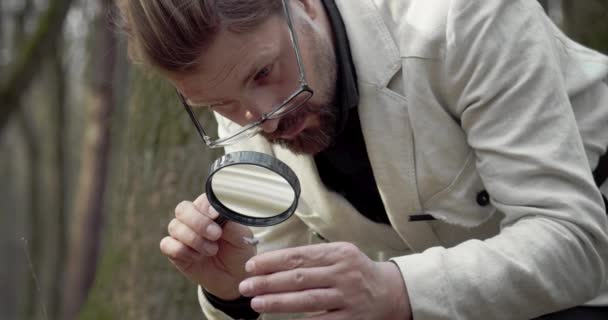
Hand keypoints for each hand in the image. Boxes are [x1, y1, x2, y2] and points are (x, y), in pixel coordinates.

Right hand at [160, 193, 255, 299]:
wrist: (234, 278)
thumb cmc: (239, 252)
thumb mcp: (243, 238)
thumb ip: (232, 225)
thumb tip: (219, 214)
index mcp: (210, 210)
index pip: (201, 200)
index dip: (205, 206)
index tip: (216, 215)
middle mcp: (193, 219)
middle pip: (182, 209)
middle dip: (198, 222)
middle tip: (216, 235)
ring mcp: (182, 235)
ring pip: (174, 226)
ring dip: (194, 239)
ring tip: (212, 250)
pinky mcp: (175, 251)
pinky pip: (167, 245)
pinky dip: (181, 251)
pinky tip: (197, 257)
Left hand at [238, 242, 411, 318]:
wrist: (390, 293)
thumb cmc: (357, 272)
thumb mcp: (341, 255)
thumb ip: (314, 257)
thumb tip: (274, 263)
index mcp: (339, 253)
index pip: (298, 256)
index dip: (272, 262)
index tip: (251, 266)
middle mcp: (344, 274)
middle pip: (298, 278)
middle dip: (268, 282)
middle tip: (246, 285)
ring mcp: (347, 298)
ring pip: (305, 300)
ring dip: (277, 302)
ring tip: (256, 302)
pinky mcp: (349, 319)